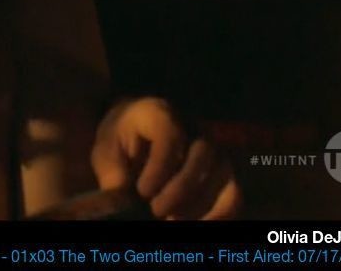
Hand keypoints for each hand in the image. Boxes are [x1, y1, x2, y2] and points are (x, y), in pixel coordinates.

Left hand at [90, 97, 241, 219]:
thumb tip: (119, 202)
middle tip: (156, 210)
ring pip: (224, 173)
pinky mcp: (223, 170)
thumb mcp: (107, 153)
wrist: (134, 130)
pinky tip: (198, 226)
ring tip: (175, 221)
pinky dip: (220, 213)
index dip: (160, 166)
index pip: (170, 135)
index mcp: (160, 114)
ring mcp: (213, 147)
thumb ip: (114, 175)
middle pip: (203, 153)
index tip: (142, 191)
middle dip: (181, 188)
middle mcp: (194, 126)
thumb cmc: (120, 140)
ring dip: (202, 203)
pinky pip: (233, 192)